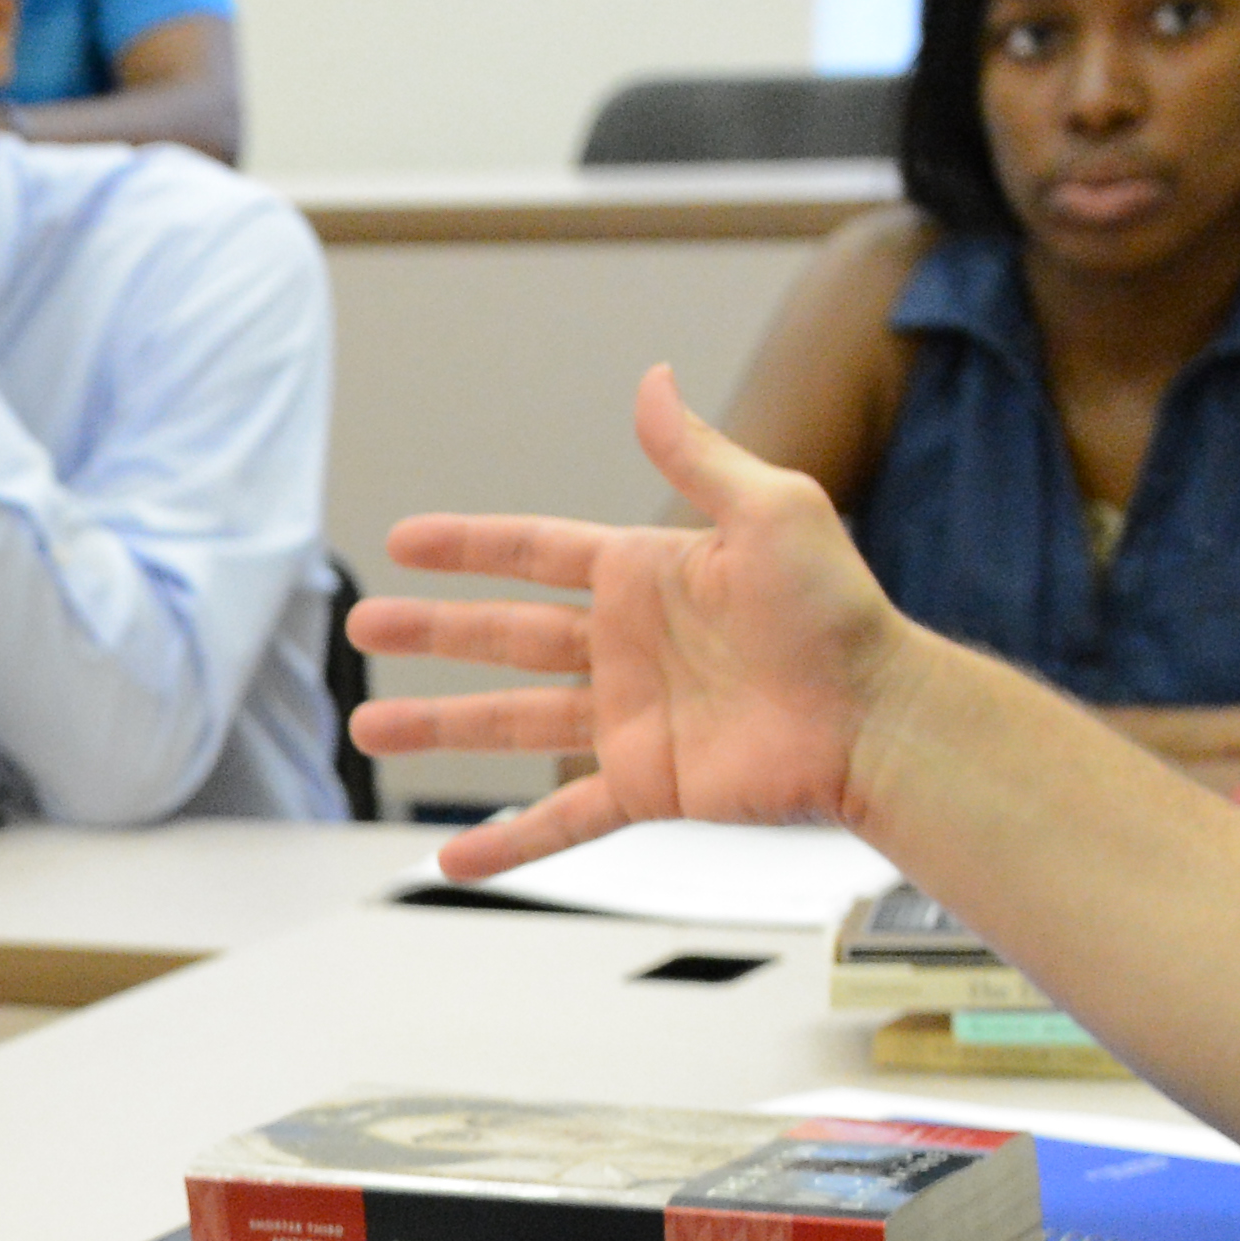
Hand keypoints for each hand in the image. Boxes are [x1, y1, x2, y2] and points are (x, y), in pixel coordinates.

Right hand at [346, 367, 917, 881]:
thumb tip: (652, 380)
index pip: (533, 553)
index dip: (467, 547)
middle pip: (501, 636)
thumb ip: (698, 453)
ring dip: (437, 729)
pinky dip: (506, 845)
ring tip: (368, 732)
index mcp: (644, 577)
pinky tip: (449, 860)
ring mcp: (628, 721)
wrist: (876, 717)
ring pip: (509, 725)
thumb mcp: (772, 509)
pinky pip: (559, 820)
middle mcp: (625, 648)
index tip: (403, 542)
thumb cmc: (839, 611)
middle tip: (362, 628)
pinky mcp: (645, 786)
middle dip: (429, 633)